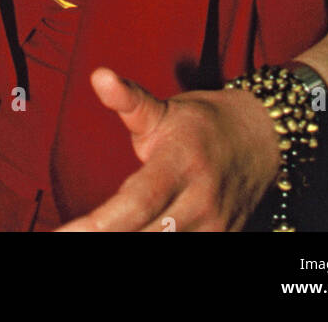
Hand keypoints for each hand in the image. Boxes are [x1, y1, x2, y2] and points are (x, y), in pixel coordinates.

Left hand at [55, 68, 279, 231]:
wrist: (262, 140)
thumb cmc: (200, 125)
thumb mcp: (164, 109)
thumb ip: (128, 101)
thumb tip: (98, 76)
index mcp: (182, 162)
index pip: (138, 201)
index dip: (102, 224)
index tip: (66, 234)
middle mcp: (201, 201)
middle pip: (148, 236)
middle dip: (106, 239)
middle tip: (65, 239)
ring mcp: (215, 228)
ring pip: (165, 249)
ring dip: (126, 245)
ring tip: (88, 240)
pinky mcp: (224, 243)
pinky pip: (184, 252)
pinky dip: (151, 247)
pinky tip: (124, 238)